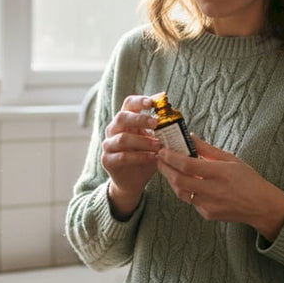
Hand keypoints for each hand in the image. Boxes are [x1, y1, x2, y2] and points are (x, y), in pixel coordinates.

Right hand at [101, 94, 160, 218]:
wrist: (133, 181)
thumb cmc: (145, 156)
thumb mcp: (155, 141)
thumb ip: (161, 130)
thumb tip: (176, 116)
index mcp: (125, 121)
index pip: (128, 104)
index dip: (138, 101)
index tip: (152, 102)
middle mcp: (113, 130)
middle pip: (121, 117)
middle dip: (140, 119)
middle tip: (156, 123)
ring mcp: (108, 145)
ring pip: (122, 139)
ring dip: (142, 141)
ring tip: (158, 145)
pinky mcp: (107, 160)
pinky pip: (122, 156)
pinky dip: (139, 156)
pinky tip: (152, 158)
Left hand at [157, 137, 283, 241]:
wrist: (261, 206)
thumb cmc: (248, 180)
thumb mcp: (231, 159)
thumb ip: (208, 149)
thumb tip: (191, 136)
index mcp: (220, 173)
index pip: (187, 165)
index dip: (171, 158)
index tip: (163, 150)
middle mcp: (213, 190)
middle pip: (179, 180)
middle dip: (165, 169)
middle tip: (159, 159)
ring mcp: (209, 205)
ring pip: (181, 192)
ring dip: (172, 180)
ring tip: (168, 169)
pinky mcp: (208, 214)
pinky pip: (191, 201)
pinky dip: (185, 190)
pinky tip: (186, 182)